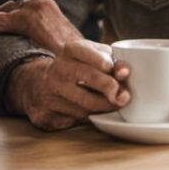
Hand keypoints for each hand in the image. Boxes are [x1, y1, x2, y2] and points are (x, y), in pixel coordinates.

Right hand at [6, 39, 129, 129]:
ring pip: (84, 104)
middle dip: (108, 87)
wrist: (43, 84)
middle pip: (86, 76)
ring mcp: (49, 91)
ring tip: (114, 104)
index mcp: (69, 51)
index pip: (83, 50)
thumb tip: (124, 73)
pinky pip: (75, 119)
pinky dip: (89, 118)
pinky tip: (93, 112)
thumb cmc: (79, 70)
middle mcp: (57, 69)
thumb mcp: (94, 59)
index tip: (112, 68)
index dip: (99, 59)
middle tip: (123, 96)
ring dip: (104, 107)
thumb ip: (113, 63)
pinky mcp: (47, 112)